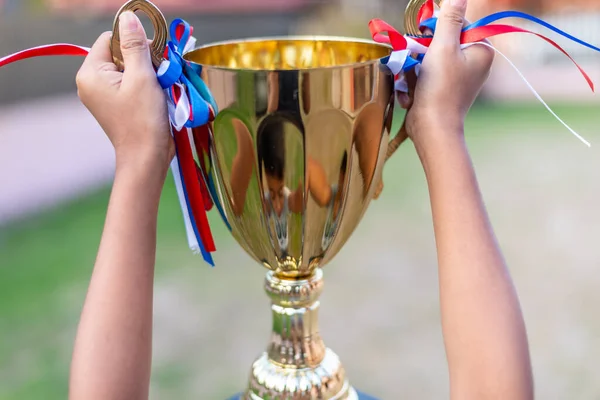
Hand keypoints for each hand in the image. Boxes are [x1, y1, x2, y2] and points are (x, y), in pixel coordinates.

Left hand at [76, 12, 173, 173]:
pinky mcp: (116, 105)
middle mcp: (91, 83)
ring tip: (160, 87)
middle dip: (143, 59)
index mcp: (90, 74)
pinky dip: (146, 85)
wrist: (147, 158)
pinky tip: (158, 95)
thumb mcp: (142, 77)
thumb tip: (128, 18)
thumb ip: (135, 45)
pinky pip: (130, 84)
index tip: (155, 56)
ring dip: (148, 73)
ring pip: (128, 69)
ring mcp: (103, 96)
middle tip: (160, 73)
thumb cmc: (143, 120)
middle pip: (119, 53)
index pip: (110, 39)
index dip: (134, 42)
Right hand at [400, 0, 493, 149]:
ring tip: (413, 83)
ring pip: (429, 59)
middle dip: (422, 52)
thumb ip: (449, 20)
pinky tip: (413, 93)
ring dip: (415, 68)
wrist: (432, 130)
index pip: (458, 23)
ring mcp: (458, 78)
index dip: (437, 28)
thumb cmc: (439, 90)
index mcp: (481, 50)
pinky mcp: (443, 90)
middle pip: (441, 41)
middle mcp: (473, 63)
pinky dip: (416, 82)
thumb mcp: (442, 48)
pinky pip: (426, 75)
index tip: (423, 36)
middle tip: (414, 62)